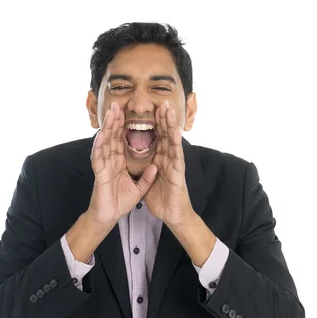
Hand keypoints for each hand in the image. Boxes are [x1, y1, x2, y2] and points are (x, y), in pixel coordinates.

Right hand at [87, 102, 157, 226]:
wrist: (109, 217)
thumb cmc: (120, 202)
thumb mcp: (139, 189)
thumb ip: (146, 178)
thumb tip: (155, 167)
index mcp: (119, 163)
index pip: (122, 141)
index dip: (125, 128)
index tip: (130, 113)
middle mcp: (110, 161)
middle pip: (112, 138)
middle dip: (114, 121)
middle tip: (117, 105)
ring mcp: (103, 166)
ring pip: (104, 143)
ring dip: (107, 128)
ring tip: (110, 113)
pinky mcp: (99, 174)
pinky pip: (98, 158)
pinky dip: (99, 145)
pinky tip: (101, 134)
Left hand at [144, 101, 193, 226]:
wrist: (172, 215)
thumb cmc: (162, 199)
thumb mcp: (147, 181)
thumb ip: (144, 170)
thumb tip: (138, 162)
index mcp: (160, 160)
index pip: (157, 138)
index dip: (154, 124)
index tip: (150, 110)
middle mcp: (169, 159)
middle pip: (165, 135)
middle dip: (164, 118)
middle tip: (162, 101)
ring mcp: (175, 164)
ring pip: (172, 140)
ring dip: (170, 124)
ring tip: (168, 109)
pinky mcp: (178, 172)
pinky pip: (176, 154)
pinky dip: (175, 141)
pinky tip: (174, 130)